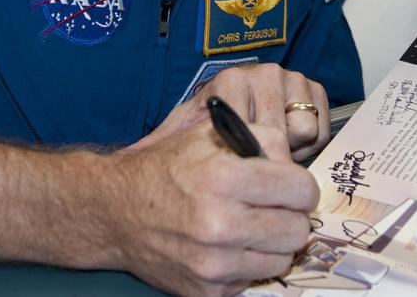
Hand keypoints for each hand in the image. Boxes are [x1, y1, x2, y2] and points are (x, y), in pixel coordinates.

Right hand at [104, 120, 317, 295]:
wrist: (116, 211)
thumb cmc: (167, 169)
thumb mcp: (209, 135)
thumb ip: (261, 138)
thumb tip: (296, 164)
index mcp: (223, 177)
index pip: (301, 190)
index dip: (301, 186)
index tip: (291, 187)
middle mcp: (218, 224)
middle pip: (297, 230)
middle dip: (291, 216)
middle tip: (274, 208)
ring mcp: (213, 263)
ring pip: (282, 260)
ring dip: (273, 244)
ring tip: (252, 226)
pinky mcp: (207, 291)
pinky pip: (254, 280)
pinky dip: (248, 264)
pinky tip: (229, 246)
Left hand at [131, 63, 330, 161]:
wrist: (232, 115)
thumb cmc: (205, 134)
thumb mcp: (179, 139)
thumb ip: (159, 146)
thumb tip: (131, 158)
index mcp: (230, 82)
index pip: (253, 130)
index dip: (250, 162)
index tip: (239, 172)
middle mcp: (263, 73)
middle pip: (284, 134)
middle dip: (273, 160)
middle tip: (256, 166)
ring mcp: (292, 78)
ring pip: (306, 130)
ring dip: (292, 150)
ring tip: (270, 152)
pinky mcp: (315, 88)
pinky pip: (322, 127)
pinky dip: (310, 143)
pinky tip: (291, 142)